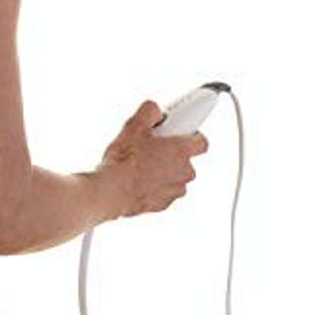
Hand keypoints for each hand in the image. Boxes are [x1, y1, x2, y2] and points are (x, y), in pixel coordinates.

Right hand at [95, 99, 209, 218]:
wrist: (112, 191)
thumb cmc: (125, 161)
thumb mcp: (134, 125)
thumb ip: (150, 111)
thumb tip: (155, 110)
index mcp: (181, 150)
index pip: (201, 141)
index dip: (191, 134)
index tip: (178, 131)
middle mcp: (184, 171)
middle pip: (185, 158)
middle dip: (171, 152)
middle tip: (152, 145)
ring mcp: (175, 189)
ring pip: (174, 175)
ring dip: (163, 169)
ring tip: (141, 163)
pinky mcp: (164, 203)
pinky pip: (164, 189)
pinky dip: (154, 184)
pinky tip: (137, 177)